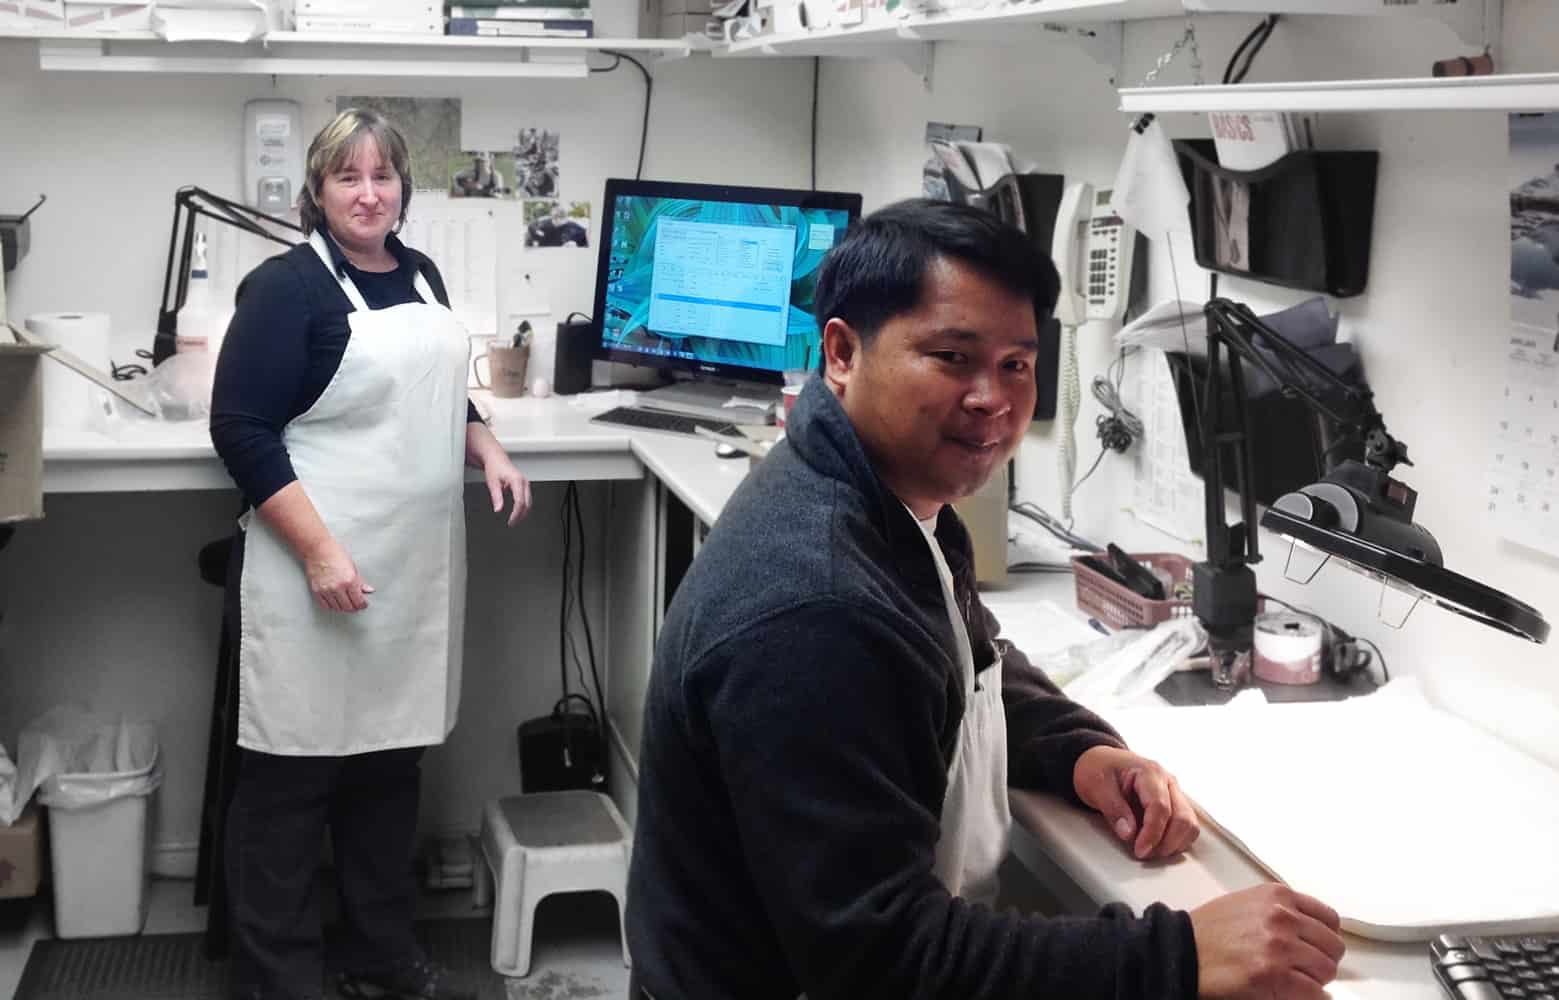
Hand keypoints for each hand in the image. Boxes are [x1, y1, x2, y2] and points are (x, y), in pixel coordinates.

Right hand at [305, 539, 373, 612]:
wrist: (318, 549)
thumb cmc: (336, 555)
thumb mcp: (352, 567)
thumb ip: (360, 582)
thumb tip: (369, 590)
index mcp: (350, 581)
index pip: (358, 601)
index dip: (363, 605)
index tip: (363, 604)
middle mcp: (338, 587)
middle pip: (348, 607)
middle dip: (354, 607)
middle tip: (356, 605)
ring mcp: (326, 590)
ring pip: (337, 608)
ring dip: (343, 607)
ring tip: (346, 603)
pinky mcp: (317, 591)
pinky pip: (325, 605)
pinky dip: (332, 606)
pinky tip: (336, 602)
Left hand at [485, 454, 532, 526]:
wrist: (496, 459)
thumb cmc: (494, 468)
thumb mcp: (492, 483)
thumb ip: (496, 497)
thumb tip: (498, 509)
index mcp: (517, 481)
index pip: (520, 502)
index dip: (516, 514)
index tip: (511, 521)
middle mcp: (524, 482)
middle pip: (527, 504)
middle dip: (521, 515)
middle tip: (512, 523)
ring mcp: (526, 484)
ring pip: (529, 502)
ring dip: (523, 512)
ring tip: (514, 520)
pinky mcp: (524, 485)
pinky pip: (527, 499)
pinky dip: (523, 507)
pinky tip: (516, 512)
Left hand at [1073, 745, 1198, 859]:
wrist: (1100, 759)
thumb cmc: (1097, 769)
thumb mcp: (1096, 785)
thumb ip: (1114, 809)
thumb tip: (1129, 834)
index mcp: (1150, 772)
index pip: (1160, 807)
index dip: (1152, 833)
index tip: (1140, 850)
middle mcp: (1167, 781)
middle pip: (1182, 818)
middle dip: (1166, 842)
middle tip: (1144, 854)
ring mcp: (1173, 793)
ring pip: (1189, 824)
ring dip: (1174, 843)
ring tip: (1150, 851)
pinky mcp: (1174, 804)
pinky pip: (1185, 826)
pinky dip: (1176, 840)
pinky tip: (1157, 845)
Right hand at [1190, 883, 1345, 998]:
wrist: (1180, 951)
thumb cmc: (1207, 931)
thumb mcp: (1246, 903)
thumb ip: (1279, 910)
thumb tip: (1309, 931)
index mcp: (1276, 896)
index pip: (1329, 918)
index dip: (1325, 938)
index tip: (1318, 948)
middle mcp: (1282, 917)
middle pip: (1332, 946)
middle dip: (1321, 961)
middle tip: (1305, 970)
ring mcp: (1279, 946)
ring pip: (1326, 970)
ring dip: (1314, 980)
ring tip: (1294, 982)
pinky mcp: (1272, 975)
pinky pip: (1315, 993)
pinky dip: (1311, 997)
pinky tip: (1294, 995)